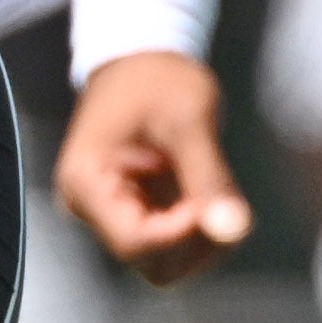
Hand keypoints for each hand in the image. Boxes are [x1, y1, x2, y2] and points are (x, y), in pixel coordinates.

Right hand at [56, 51, 251, 286]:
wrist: (142, 60)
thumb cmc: (158, 81)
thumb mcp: (188, 120)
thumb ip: (209, 177)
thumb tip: (235, 229)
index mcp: (85, 182)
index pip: (134, 241)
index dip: (184, 234)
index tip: (216, 203)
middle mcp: (88, 208)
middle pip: (148, 261)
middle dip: (195, 242)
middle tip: (224, 200)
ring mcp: (108, 214)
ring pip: (161, 262)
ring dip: (200, 242)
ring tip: (218, 193)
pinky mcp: (131, 212)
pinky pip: (167, 246)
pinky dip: (198, 232)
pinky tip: (209, 196)